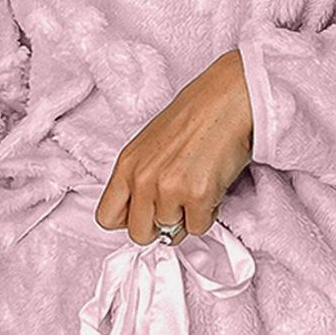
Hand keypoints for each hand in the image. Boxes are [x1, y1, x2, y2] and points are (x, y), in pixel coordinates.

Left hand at [95, 51, 253, 241]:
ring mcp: (168, 189)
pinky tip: (210, 186)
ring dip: (187, 216)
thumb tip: (144, 214)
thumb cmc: (195, 118)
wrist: (228, 100)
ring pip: (171, 233)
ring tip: (196, 185)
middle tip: (176, 205)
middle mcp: (142, 179)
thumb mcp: (150, 147)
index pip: (107, 217)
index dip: (129, 221)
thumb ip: (139, 180)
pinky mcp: (197, 196)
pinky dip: (208, 213)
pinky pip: (198, 227)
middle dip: (159, 227)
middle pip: (139, 234)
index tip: (144, 216)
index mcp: (127, 166)